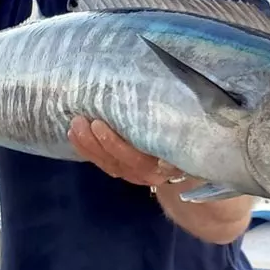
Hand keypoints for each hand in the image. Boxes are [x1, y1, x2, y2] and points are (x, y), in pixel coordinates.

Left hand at [66, 117, 186, 187]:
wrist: (194, 156)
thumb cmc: (189, 134)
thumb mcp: (186, 130)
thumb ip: (173, 122)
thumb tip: (161, 94)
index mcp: (168, 164)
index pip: (138, 160)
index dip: (115, 145)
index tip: (98, 124)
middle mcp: (151, 175)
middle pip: (119, 163)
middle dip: (95, 143)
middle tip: (79, 121)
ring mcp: (137, 176)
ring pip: (109, 165)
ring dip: (88, 147)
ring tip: (74, 126)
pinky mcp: (127, 172)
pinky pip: (105, 165)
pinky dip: (89, 152)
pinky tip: (76, 137)